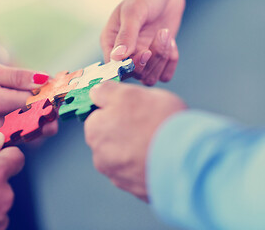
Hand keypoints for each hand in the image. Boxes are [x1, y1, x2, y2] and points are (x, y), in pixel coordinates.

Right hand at [0, 58, 56, 137]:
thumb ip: (16, 76)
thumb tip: (43, 79)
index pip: (36, 103)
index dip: (51, 94)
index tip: (58, 86)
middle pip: (41, 122)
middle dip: (53, 109)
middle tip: (54, 95)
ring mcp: (0, 135)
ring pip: (37, 132)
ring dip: (46, 117)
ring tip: (42, 101)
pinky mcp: (1, 140)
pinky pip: (27, 136)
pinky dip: (36, 123)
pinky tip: (33, 110)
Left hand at [84, 81, 185, 200]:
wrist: (186, 158)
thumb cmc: (157, 121)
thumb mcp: (130, 93)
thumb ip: (107, 92)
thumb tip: (96, 92)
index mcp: (94, 131)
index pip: (99, 116)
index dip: (118, 110)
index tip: (134, 110)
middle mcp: (100, 156)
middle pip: (111, 137)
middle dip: (126, 131)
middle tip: (149, 124)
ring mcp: (118, 176)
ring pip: (125, 156)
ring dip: (136, 149)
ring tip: (158, 141)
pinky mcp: (135, 189)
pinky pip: (139, 172)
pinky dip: (147, 165)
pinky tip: (161, 157)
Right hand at [101, 0, 184, 84]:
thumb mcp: (134, 11)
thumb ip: (126, 34)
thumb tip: (117, 57)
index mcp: (110, 43)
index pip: (114, 67)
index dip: (130, 65)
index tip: (145, 52)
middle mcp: (124, 55)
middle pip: (134, 74)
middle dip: (152, 58)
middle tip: (161, 34)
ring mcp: (141, 60)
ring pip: (149, 78)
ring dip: (162, 58)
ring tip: (166, 35)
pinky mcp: (157, 62)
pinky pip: (164, 76)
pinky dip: (170, 63)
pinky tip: (172, 44)